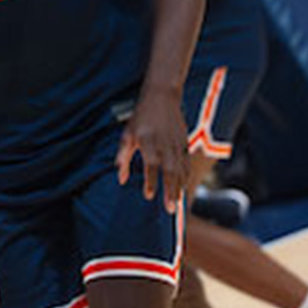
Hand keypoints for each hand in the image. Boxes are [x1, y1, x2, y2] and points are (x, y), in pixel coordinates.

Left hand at [117, 89, 189, 210]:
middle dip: (170, 191)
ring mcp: (177, 144)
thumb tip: (121, 179)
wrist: (162, 98)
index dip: (150, 182)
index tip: (148, 196)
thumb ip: (123, 157)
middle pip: (170, 172)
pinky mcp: (185, 143)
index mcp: (148, 142)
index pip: (151, 166)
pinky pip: (187, 164)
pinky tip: (184, 187)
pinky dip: (186, 177)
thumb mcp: (127, 134)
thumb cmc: (141, 118)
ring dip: (179, 188)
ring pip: (181, 170)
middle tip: (170, 210)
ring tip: (177, 204)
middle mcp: (164, 145)